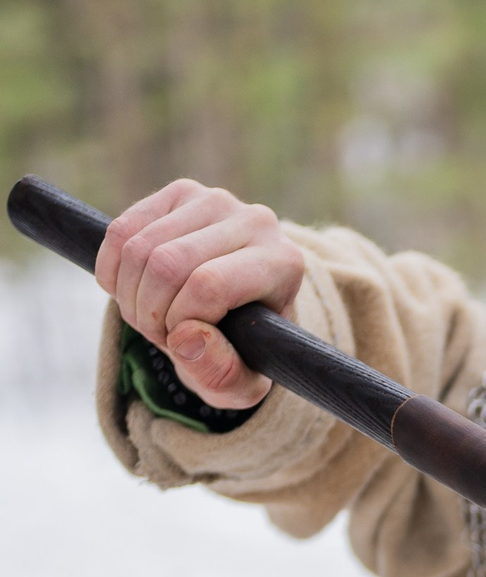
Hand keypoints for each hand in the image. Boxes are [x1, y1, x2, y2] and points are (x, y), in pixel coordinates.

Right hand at [96, 179, 305, 408]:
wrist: (242, 312)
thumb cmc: (244, 351)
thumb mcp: (241, 383)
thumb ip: (220, 373)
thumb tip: (186, 338)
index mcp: (282, 264)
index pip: (208, 285)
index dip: (178, 322)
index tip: (182, 343)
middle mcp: (255, 221)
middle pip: (167, 264)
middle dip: (149, 312)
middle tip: (158, 335)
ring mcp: (215, 201)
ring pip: (138, 248)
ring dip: (129, 296)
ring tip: (149, 317)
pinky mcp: (180, 193)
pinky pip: (121, 232)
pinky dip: (112, 272)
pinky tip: (131, 291)